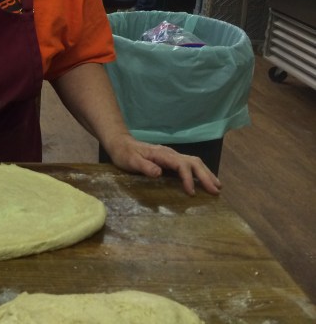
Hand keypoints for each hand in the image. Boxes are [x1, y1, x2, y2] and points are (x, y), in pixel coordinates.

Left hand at [103, 133, 221, 195]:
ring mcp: (172, 156)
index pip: (181, 165)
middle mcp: (170, 154)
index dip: (188, 178)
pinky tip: (204, 181)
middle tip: (216, 191)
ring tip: (217, 186)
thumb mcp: (130, 161)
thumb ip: (144, 166)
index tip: (191, 192)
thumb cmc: (124, 153)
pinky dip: (200, 172)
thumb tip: (159, 173)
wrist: (120, 144)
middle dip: (206, 176)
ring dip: (206, 173)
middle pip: (193, 162)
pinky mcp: (171, 160)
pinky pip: (190, 165)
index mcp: (162, 154)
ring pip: (194, 162)